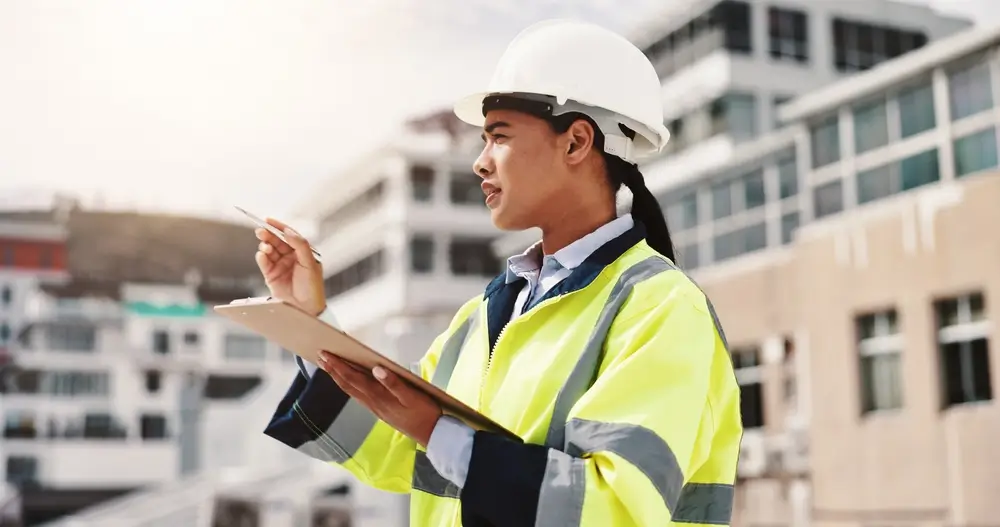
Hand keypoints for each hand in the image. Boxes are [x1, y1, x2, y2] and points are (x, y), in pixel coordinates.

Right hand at [254, 218, 326, 316]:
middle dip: (268, 234)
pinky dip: (261, 257)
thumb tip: (289, 231)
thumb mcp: (310, 263)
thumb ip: (300, 245)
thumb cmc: (312, 287)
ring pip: (269, 250)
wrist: (306, 309)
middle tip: (261, 230)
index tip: (268, 220)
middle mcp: (291, 256)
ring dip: (265, 246)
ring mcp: (280, 265)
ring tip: (265, 247)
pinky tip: (263, 255)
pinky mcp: (271, 275)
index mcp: (303, 252)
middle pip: (277, 240)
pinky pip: (264, 262)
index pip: (289, 235)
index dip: (279, 227)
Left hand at [318, 351, 441, 447]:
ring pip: (350, 390)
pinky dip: (348, 385)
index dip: (338, 365)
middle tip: (320, 356)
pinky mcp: (379, 411)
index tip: (325, 354)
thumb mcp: (412, 396)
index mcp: (378, 396)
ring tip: (329, 366)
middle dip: (333, 370)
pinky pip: (358, 395)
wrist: (431, 434)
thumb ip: (394, 383)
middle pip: (347, 384)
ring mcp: (375, 408)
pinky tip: (348, 381)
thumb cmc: (424, 412)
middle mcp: (373, 402)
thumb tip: (377, 368)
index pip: (353, 378)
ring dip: (338, 377)